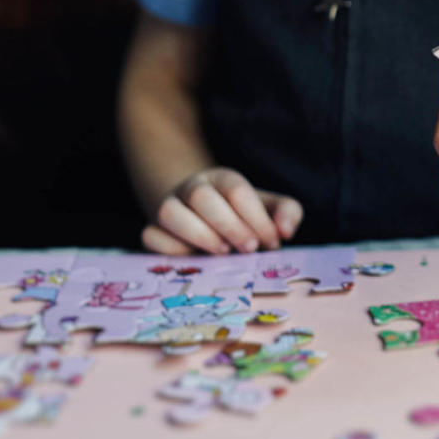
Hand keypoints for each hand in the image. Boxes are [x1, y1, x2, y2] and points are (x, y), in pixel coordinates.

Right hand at [141, 167, 302, 254]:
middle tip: (250, 248)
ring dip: (198, 235)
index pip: (235, 189)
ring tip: (223, 252)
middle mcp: (192, 188)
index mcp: (223, 179)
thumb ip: (288, 212)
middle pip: (201, 196)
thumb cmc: (244, 216)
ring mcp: (169, 207)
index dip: (255, 217)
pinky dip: (170, 249)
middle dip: (229, 225)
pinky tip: (194, 259)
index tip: (271, 241)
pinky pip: (150, 235)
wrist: (206, 218)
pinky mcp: (153, 230)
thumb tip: (286, 231)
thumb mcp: (269, 209)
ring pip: (169, 212)